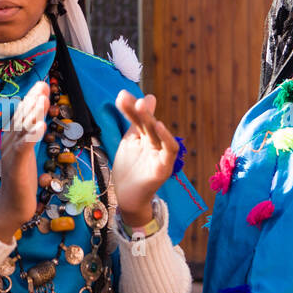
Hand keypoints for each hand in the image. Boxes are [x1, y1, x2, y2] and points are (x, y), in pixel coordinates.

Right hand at [0, 80, 48, 243]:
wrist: (11, 207)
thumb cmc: (21, 181)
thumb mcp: (26, 155)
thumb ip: (29, 138)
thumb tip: (36, 122)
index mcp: (12, 139)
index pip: (22, 115)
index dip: (31, 100)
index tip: (41, 86)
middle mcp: (9, 143)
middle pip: (21, 118)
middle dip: (33, 101)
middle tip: (42, 85)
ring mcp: (12, 153)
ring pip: (23, 130)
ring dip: (33, 113)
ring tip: (42, 99)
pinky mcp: (17, 166)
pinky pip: (25, 148)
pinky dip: (32, 136)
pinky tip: (41, 125)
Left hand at [111, 90, 177, 225]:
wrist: (127, 197)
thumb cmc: (129, 169)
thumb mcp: (129, 141)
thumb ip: (135, 121)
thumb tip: (146, 96)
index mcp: (146, 136)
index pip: (138, 119)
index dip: (130, 108)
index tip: (122, 95)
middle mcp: (155, 143)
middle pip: (148, 124)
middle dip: (140, 111)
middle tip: (131, 98)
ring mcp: (160, 155)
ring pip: (157, 133)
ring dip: (150, 119)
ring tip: (142, 106)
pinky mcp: (164, 168)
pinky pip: (170, 150)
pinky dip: (166, 137)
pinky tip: (159, 126)